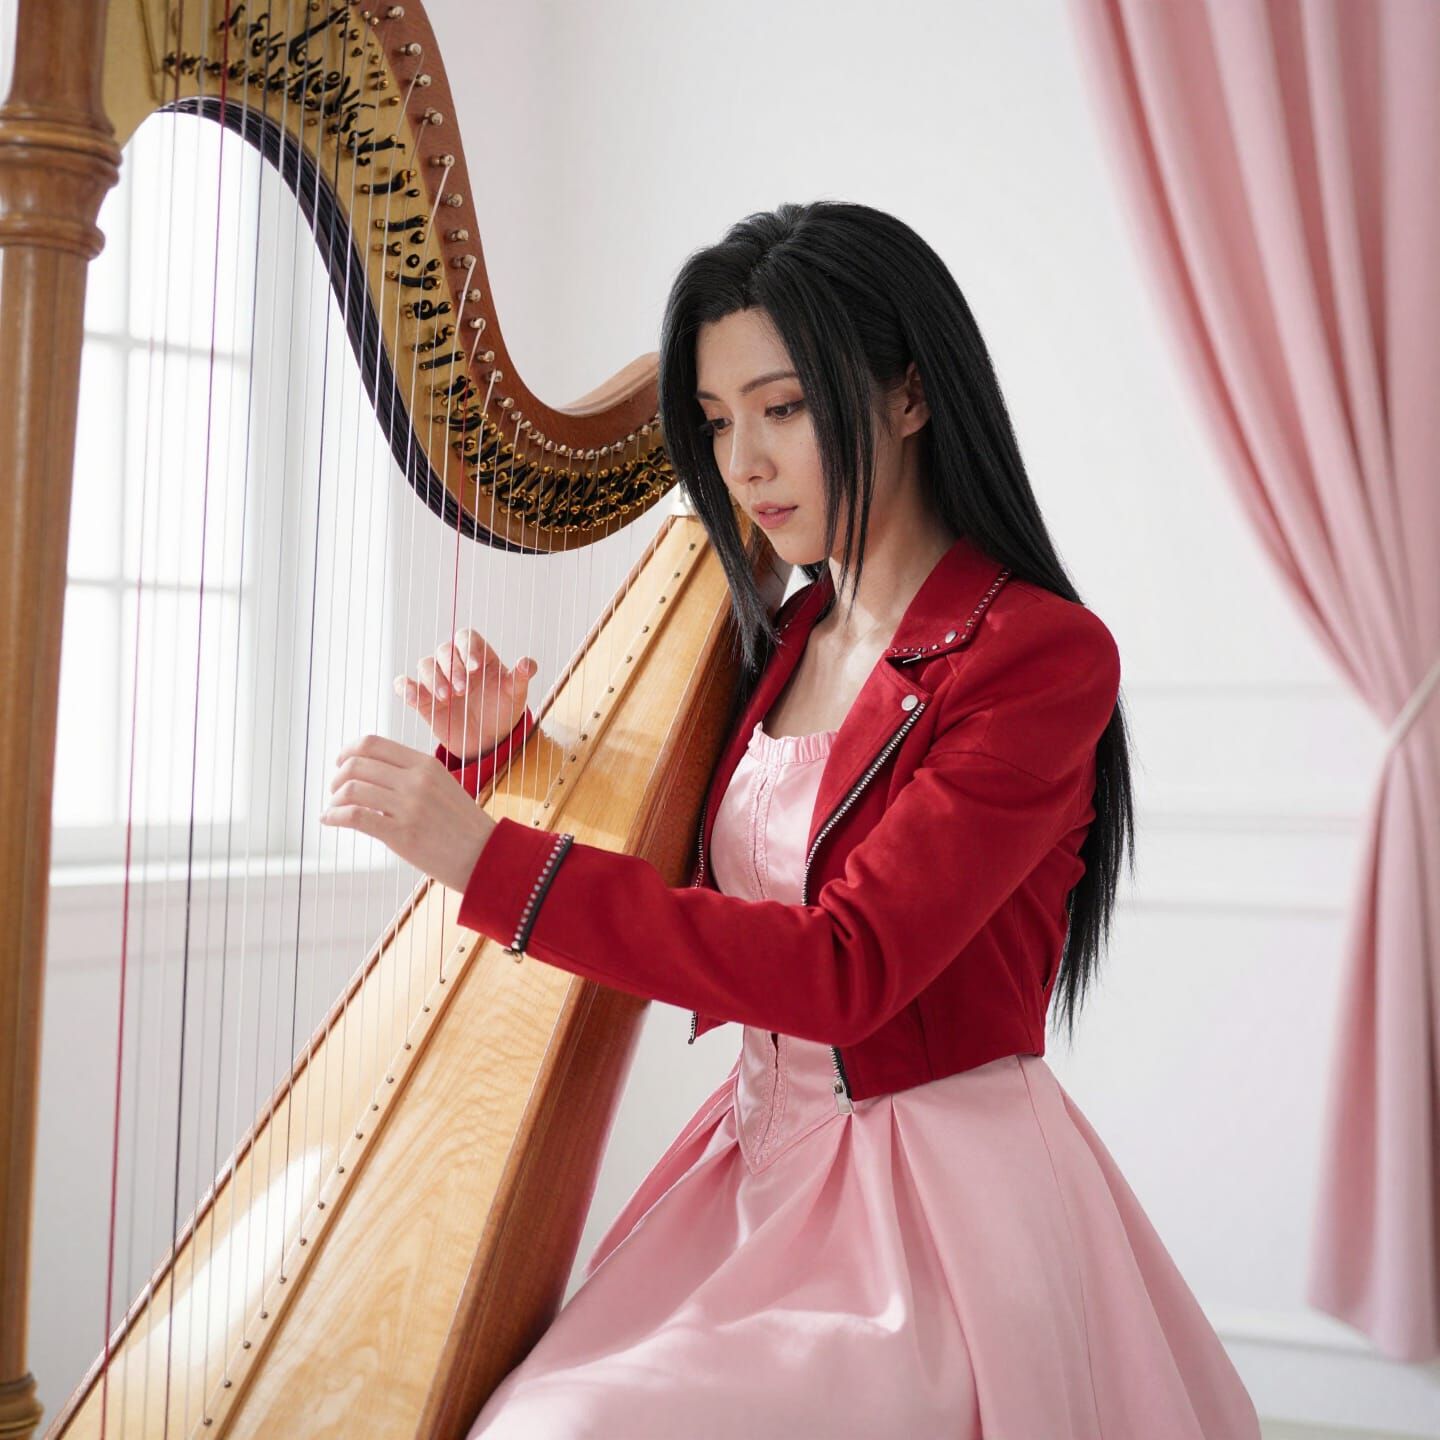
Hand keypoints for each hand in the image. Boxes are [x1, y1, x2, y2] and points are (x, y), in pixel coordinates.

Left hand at [321, 733, 496, 892]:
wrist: (486, 856)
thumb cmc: (462, 825)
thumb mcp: (442, 787)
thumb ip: (411, 776)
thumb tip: (371, 774)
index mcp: (426, 764)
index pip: (373, 744)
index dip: (348, 750)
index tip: (340, 763)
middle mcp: (416, 780)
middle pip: (357, 764)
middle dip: (338, 777)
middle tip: (335, 790)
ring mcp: (409, 807)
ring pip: (352, 789)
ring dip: (335, 799)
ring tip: (334, 808)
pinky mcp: (402, 834)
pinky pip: (355, 816)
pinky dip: (334, 816)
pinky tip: (330, 820)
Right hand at [396, 628, 536, 762]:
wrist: (488, 740)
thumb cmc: (502, 711)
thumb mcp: (515, 695)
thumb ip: (520, 678)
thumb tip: (528, 663)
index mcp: (478, 656)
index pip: (467, 638)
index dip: (468, 648)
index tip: (475, 667)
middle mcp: (456, 664)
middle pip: (444, 650)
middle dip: (452, 668)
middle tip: (462, 690)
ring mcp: (438, 680)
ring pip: (425, 665)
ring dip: (432, 679)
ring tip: (446, 698)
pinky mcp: (423, 698)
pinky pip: (406, 686)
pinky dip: (405, 688)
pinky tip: (412, 696)